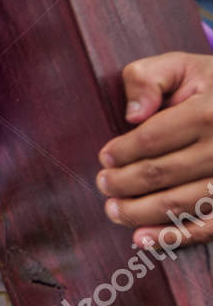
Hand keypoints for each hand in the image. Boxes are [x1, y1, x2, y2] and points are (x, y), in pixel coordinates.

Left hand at [97, 51, 212, 246]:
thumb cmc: (211, 86)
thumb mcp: (182, 67)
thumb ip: (149, 79)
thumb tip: (132, 115)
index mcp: (207, 113)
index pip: (153, 139)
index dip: (122, 152)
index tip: (105, 158)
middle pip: (160, 174)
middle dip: (123, 183)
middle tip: (103, 184)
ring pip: (177, 204)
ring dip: (138, 213)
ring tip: (114, 210)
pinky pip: (206, 227)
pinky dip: (173, 237)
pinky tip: (142, 238)